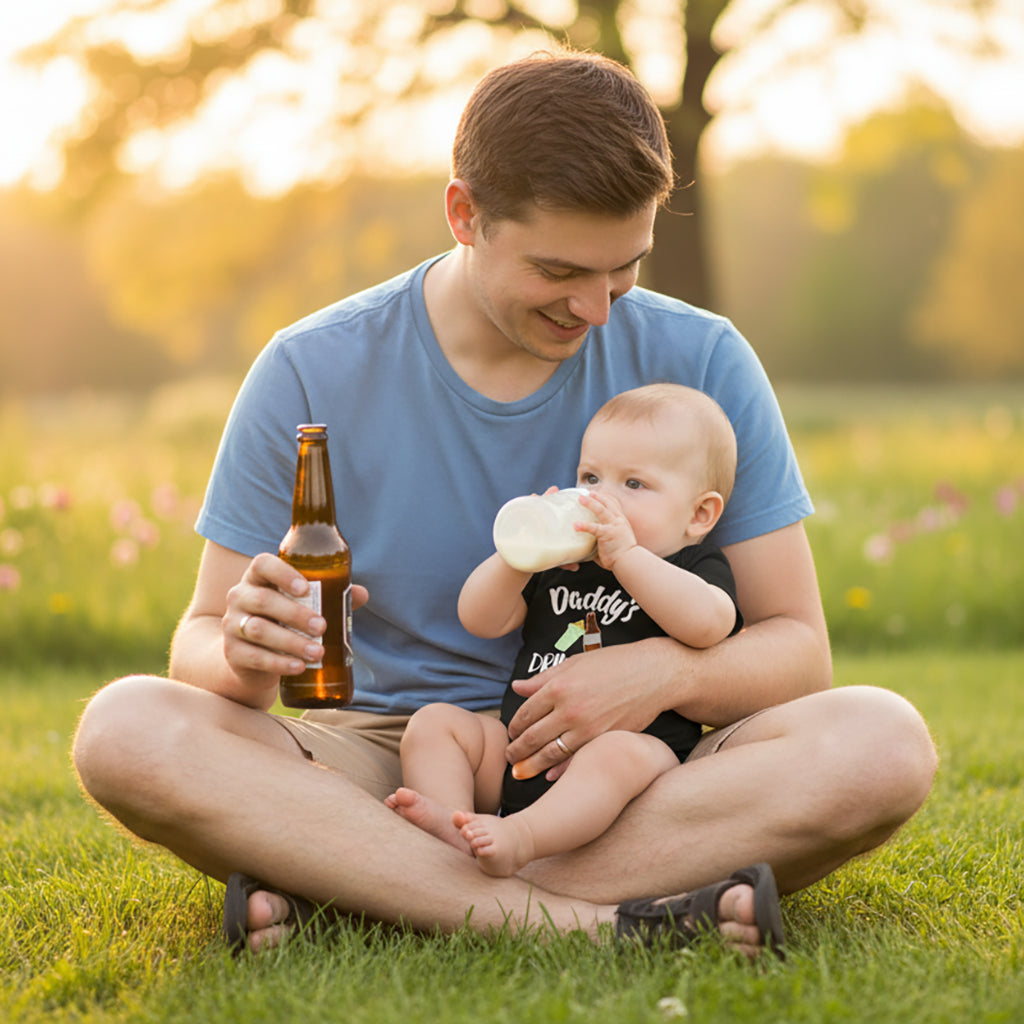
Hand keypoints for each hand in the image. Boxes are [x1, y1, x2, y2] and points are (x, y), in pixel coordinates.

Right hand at [223, 553, 367, 682]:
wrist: (250, 655)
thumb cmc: (282, 620)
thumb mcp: (302, 605)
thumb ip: (330, 596)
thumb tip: (362, 594)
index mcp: (258, 578)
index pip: (263, 564)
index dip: (283, 573)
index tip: (307, 588)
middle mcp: (240, 597)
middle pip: (263, 600)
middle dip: (295, 614)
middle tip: (323, 627)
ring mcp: (232, 624)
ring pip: (258, 630)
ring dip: (291, 642)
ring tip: (317, 652)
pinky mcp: (232, 652)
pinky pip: (253, 657)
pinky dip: (278, 663)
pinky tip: (299, 667)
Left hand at [504, 639, 676, 779]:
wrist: (654, 673)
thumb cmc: (614, 663)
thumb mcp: (574, 664)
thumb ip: (543, 679)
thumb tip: (517, 688)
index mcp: (558, 687)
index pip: (525, 713)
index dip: (514, 727)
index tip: (511, 733)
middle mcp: (569, 710)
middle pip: (533, 737)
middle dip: (517, 750)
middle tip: (509, 757)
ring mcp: (588, 728)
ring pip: (551, 753)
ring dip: (532, 765)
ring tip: (522, 770)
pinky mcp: (605, 740)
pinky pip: (576, 761)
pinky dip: (560, 771)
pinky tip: (549, 775)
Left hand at [575, 490, 638, 569]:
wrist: (629, 561)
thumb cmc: (622, 555)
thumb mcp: (616, 541)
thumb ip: (605, 538)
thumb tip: (591, 544)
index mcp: (621, 522)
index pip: (614, 505)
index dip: (606, 498)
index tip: (597, 493)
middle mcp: (618, 521)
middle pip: (607, 503)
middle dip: (597, 496)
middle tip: (588, 492)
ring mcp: (613, 526)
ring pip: (601, 510)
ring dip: (590, 503)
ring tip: (580, 499)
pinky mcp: (607, 534)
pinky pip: (594, 528)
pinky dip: (585, 525)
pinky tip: (576, 525)